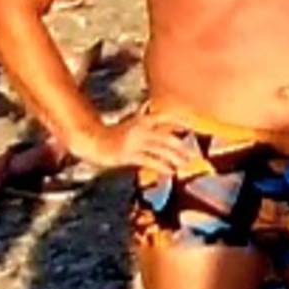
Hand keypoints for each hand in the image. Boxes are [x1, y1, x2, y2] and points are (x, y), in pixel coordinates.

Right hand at [65, 112, 201, 178]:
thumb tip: (176, 132)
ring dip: (175, 159)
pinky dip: (162, 166)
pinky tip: (171, 171)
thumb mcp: (136, 127)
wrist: (93, 141)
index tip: (195, 128)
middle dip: (182, 148)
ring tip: (185, 165)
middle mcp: (140, 129)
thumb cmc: (117, 136)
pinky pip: (149, 160)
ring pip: (160, 150)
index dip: (182, 121)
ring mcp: (133, 142)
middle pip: (166, 137)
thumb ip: (154, 129)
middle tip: (194, 156)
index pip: (167, 117)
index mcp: (143, 120)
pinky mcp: (127, 154)